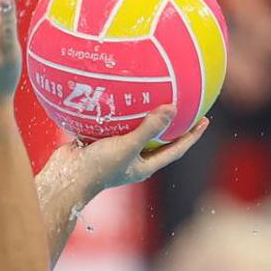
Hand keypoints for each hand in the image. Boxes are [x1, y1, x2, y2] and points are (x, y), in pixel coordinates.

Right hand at [43, 107, 209, 197]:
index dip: (192, 136)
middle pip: (159, 140)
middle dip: (171, 125)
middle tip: (185, 105)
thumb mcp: (127, 147)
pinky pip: (113, 125)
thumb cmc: (98, 168)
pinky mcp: (99, 143)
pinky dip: (118, 112)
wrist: (65, 176)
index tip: (205, 120)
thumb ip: (149, 128)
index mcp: (144, 165)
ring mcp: (115, 152)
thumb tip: (173, 108)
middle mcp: (132, 160)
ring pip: (134, 131)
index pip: (176, 149)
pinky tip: (118, 94)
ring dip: (143, 116)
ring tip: (153, 95)